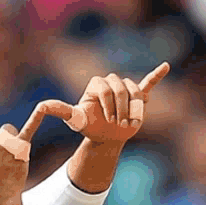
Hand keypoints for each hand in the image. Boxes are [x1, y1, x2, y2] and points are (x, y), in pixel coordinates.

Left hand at [19, 62, 170, 144]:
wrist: (107, 137)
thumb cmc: (90, 127)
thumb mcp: (76, 119)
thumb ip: (60, 110)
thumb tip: (40, 106)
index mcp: (96, 84)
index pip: (105, 87)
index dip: (108, 105)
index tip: (107, 120)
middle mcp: (111, 82)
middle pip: (121, 88)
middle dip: (119, 108)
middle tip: (118, 124)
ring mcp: (126, 88)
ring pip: (135, 91)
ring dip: (133, 109)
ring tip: (128, 122)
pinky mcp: (139, 95)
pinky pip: (148, 83)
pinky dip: (156, 75)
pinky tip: (165, 67)